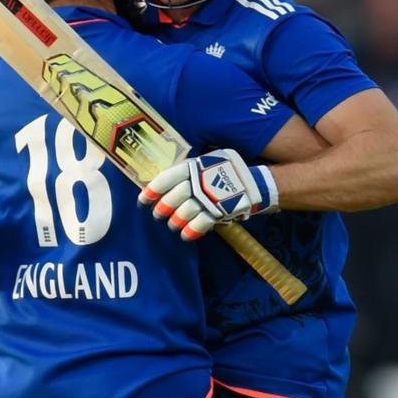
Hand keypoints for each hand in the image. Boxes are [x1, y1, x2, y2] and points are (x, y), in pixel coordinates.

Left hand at [137, 149, 277, 240]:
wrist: (254, 183)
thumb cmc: (223, 172)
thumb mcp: (205, 163)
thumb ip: (187, 172)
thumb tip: (161, 187)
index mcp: (194, 166)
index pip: (167, 177)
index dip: (152, 190)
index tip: (142, 200)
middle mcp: (200, 180)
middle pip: (174, 197)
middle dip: (163, 208)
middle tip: (157, 215)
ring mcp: (210, 196)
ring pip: (184, 212)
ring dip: (175, 221)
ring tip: (172, 225)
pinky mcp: (220, 210)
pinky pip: (200, 224)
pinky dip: (190, 231)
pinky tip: (185, 234)